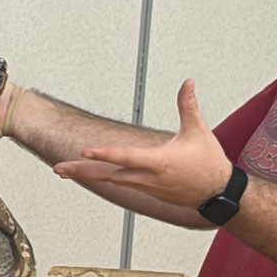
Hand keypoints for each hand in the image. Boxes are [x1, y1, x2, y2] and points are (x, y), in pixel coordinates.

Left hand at [52, 80, 231, 207]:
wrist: (217, 194)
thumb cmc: (208, 164)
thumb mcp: (199, 131)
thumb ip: (188, 105)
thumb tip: (187, 82)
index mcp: (158, 162)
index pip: (126, 157)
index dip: (105, 154)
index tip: (86, 150)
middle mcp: (147, 178)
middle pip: (108, 175)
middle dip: (82, 171)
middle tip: (59, 168)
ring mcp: (144, 187)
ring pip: (109, 181)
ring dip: (86, 175)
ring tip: (64, 170)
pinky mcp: (145, 191)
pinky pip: (117, 184)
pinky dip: (100, 179)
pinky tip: (87, 174)